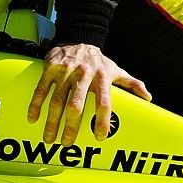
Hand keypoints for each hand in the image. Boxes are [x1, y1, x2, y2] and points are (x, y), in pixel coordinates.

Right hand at [27, 43, 151, 144]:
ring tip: (49, 138)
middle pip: (76, 105)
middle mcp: (84, 75)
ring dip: (52, 121)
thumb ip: (132, 84)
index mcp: (102, 78)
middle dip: (71, 126)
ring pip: (57, 100)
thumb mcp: (117, 70)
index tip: (99, 137)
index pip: (104, 103)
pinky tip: (33, 119)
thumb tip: (148, 98)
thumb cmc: (99, 61)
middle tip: (67, 144)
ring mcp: (66, 72)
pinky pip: (42, 89)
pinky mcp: (51, 68)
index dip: (102, 121)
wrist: (79, 38)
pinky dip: (36, 104)